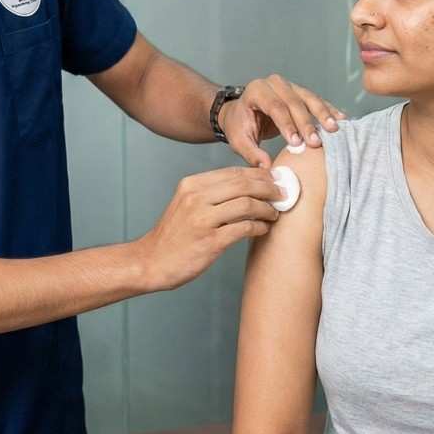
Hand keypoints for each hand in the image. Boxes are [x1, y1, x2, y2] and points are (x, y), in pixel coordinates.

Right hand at [136, 167, 284, 290]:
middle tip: (282, 194)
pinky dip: (259, 227)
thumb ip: (211, 193)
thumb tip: (246, 186)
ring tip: (274, 214)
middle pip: (244, 184)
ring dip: (267, 209)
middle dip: (268, 188)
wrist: (151, 261)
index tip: (273, 180)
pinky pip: (244, 228)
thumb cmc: (173, 236)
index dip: (259, 175)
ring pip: (247, 204)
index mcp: (192, 185)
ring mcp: (203, 219)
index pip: (234, 172)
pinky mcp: (210, 241)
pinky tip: (263, 229)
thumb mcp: (186, 203)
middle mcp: (196, 198)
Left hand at [220, 75, 345, 167]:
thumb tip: (267, 167)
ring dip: (323, 115)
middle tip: (316, 142)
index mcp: (256, 91)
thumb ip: (251, 153)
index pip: (275, 107)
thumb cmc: (240, 126)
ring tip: (334, 129)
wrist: (243, 112)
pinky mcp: (300, 91)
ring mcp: (289, 85)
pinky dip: (329, 110)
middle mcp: (274, 83)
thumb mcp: (239, 140)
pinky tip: (341, 120)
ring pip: (309, 99)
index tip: (297, 143)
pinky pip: (316, 100)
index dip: (287, 124)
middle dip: (306, 123)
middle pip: (294, 102)